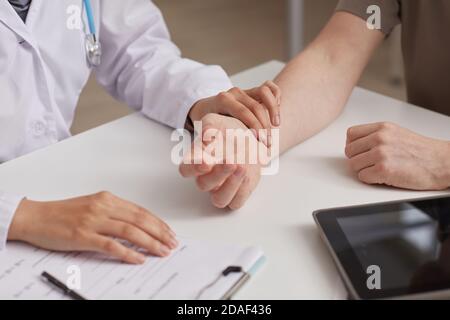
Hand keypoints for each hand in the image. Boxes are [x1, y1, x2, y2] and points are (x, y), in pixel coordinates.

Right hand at [7, 192, 177, 263]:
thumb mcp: (92, 206)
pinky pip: (111, 245)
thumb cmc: (63, 213)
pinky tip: (139, 259)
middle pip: (139, 220)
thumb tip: (136, 225)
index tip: (169, 232)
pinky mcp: (83, 235)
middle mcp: (103, 207)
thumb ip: (113, 212)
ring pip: (130, 231)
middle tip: (172, 243)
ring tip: (162, 251)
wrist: (35, 216)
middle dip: (159, 233)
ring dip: (150, 243)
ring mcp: (93, 221)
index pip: (140, 211)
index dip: (158, 222)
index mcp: (107, 198)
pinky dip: (128, 253)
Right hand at [179, 114, 264, 209]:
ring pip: (219, 199)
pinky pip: (236, 202)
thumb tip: (206, 135)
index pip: (186, 169)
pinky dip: (242, 191)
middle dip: (217, 174)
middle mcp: (207, 177)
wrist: (249, 138)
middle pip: (203, 184)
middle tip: (230, 160)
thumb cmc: (228, 130)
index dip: (193, 168)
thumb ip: (209, 126)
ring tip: (242, 167)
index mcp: (196, 160)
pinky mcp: (238, 193)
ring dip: (231, 186)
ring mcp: (222, 187)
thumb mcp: (217, 121)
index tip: (205, 161)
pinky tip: (248, 174)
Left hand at [189, 81, 280, 145]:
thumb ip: (209, 134)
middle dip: (265, 126)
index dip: (255, 126)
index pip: (243, 112)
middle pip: (256, 106)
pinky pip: (270, 88)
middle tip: (268, 143)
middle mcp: (235, 93)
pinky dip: (276, 97)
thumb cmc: (207, 121)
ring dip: (274, 110)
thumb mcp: (204, 127)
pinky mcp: (253, 91)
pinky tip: (275, 114)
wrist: (206, 108)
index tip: (261, 141)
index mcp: (223, 100)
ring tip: (276, 126)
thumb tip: (209, 144)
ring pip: (265, 92)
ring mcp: (245, 90)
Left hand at [345, 122, 449, 189]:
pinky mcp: (383, 170)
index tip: (360, 152)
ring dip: (364, 171)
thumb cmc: (422, 152)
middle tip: (370, 164)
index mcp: (382, 128)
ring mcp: (381, 154)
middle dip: (357, 159)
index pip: (351, 134)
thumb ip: (376, 136)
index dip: (353, 146)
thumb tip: (356, 145)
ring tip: (379, 170)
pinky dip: (371, 180)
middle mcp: (380, 138)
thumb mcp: (396, 134)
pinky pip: (362, 177)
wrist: (442, 163)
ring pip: (353, 165)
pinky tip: (383, 176)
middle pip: (349, 151)